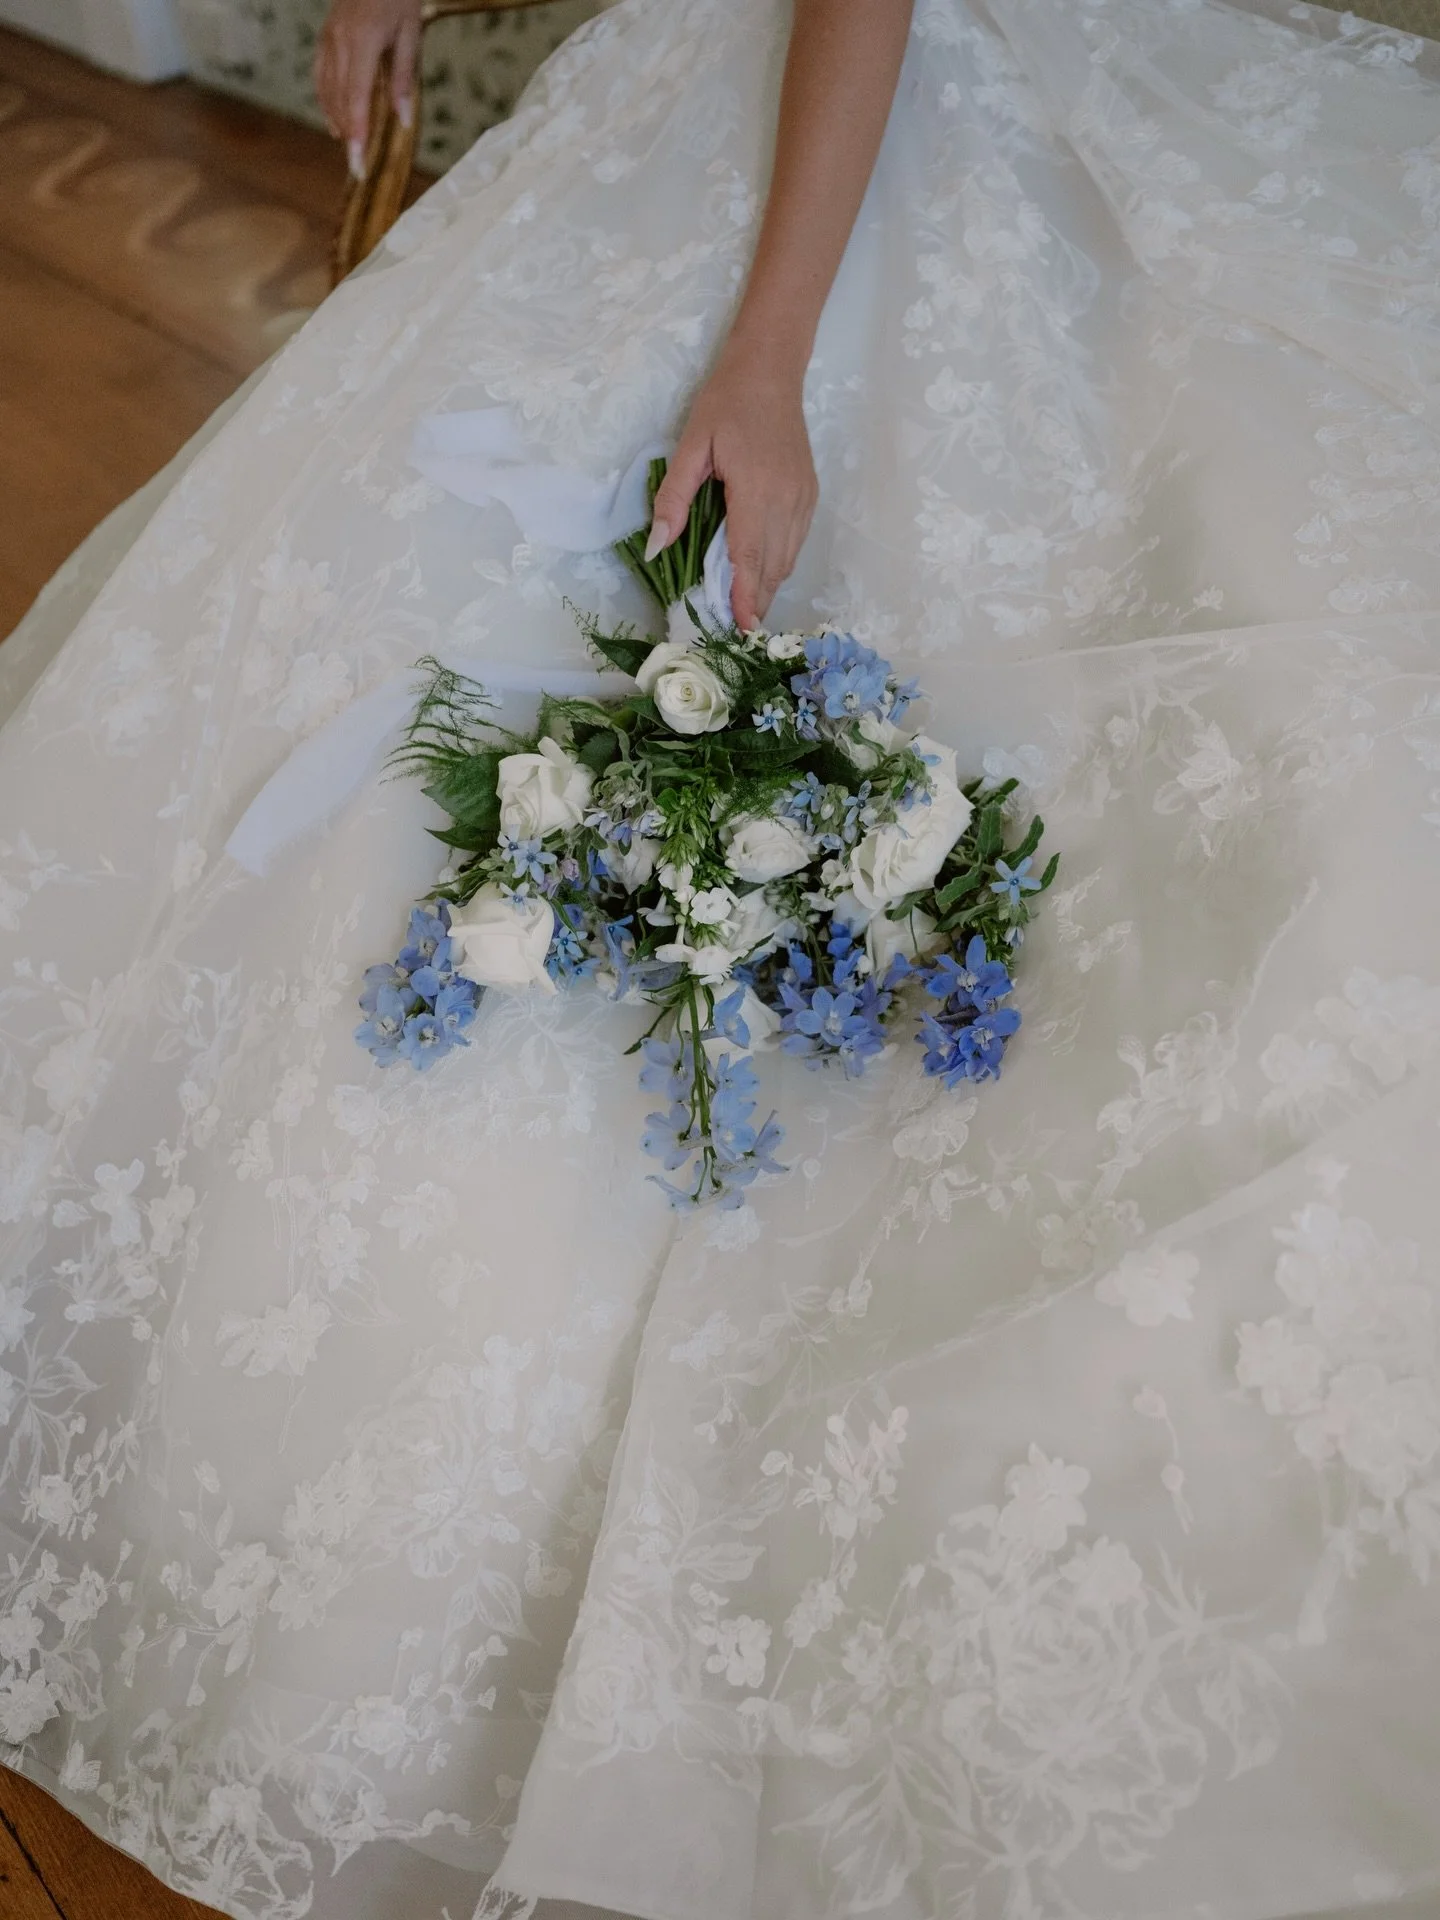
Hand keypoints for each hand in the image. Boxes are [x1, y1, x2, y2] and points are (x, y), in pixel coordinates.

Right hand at [315, 0, 421, 177]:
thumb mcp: (411, 34)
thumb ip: (405, 78)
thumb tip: (403, 121)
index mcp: (364, 42)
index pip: (356, 98)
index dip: (356, 132)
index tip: (357, 161)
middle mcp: (340, 42)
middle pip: (339, 99)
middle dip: (348, 135)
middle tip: (357, 167)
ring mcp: (329, 38)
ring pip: (327, 89)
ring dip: (337, 120)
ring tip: (348, 145)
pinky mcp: (325, 36)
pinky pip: (321, 74)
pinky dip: (327, 100)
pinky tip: (335, 117)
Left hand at [647, 350, 817, 632]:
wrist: (771, 371)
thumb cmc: (726, 403)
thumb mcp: (691, 447)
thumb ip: (674, 498)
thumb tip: (656, 546)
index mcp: (757, 491)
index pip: (750, 557)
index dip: (745, 597)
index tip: (740, 628)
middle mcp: (787, 501)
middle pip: (773, 566)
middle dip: (756, 601)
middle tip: (736, 630)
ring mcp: (803, 499)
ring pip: (788, 558)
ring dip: (768, 586)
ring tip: (746, 610)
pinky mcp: (809, 495)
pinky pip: (796, 542)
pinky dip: (778, 564)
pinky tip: (760, 573)